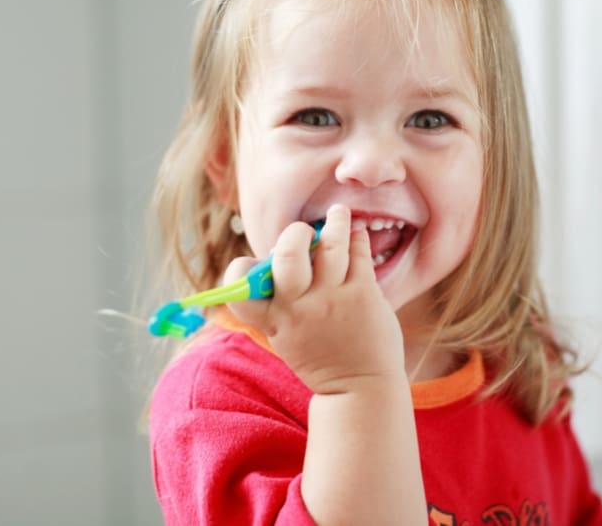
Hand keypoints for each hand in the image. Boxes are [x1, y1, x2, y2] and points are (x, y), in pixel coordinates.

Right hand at [229, 204, 405, 394]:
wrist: (361, 387)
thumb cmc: (320, 354)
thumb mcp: (287, 334)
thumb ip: (280, 299)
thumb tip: (283, 249)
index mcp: (273, 320)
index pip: (238, 289)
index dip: (238, 271)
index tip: (252, 264)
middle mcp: (300, 308)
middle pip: (289, 255)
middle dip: (294, 233)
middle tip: (303, 232)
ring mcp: (333, 300)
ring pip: (331, 244)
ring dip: (335, 221)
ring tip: (338, 214)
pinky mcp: (363, 295)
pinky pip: (359, 252)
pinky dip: (356, 237)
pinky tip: (355, 237)